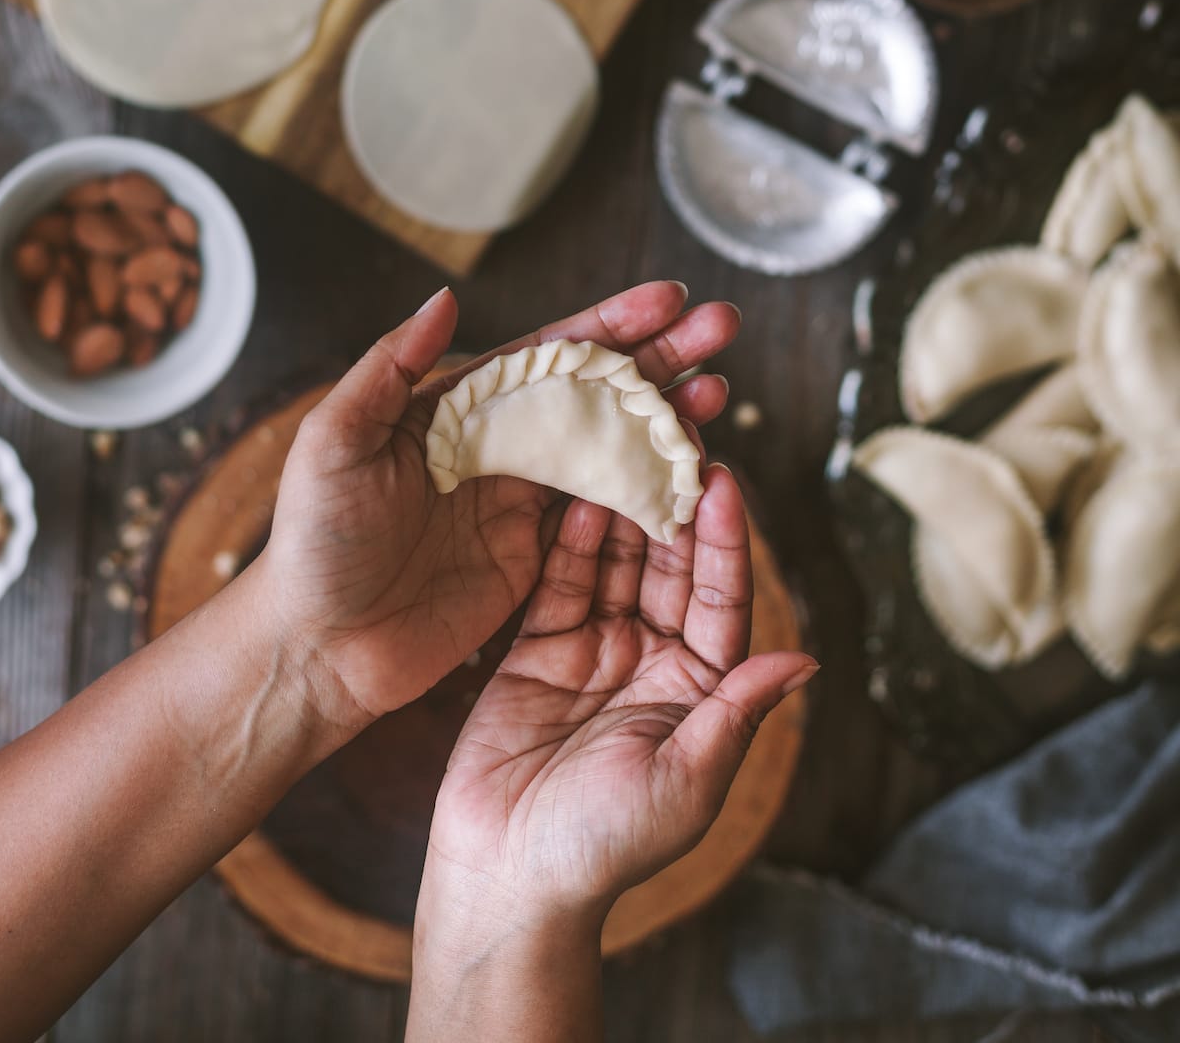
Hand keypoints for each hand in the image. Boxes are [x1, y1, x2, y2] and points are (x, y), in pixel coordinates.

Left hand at [254, 281, 739, 748]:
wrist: (314, 650)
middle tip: (722, 327)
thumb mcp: (332, 443)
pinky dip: (653, 495)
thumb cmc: (312, 542)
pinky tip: (697, 476)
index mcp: (456, 407)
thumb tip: (446, 298)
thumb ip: (388, 370)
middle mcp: (498, 446)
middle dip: (660, 357)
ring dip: (667, 419)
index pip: (547, 352)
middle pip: (595, 391)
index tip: (667, 298)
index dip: (609, 325)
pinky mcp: (534, 562)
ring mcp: (521, 504)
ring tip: (722, 391)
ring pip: (611, 448)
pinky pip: (606, 521)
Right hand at [421, 467, 817, 923]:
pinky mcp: (538, 649)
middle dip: (676, 500)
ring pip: (618, 560)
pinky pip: (561, 580)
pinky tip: (578, 488)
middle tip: (675, 433)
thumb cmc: (604, 848)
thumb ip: (736, 711)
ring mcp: (595, 650)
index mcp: (700, 690)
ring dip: (625, 504)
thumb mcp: (687, 781)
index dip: (723, 539)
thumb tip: (806, 660)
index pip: (722, 598)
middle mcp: (654, 659)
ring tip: (627, 443)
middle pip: (672, 565)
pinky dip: (571, 536)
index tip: (722, 480)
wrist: (507, 880)